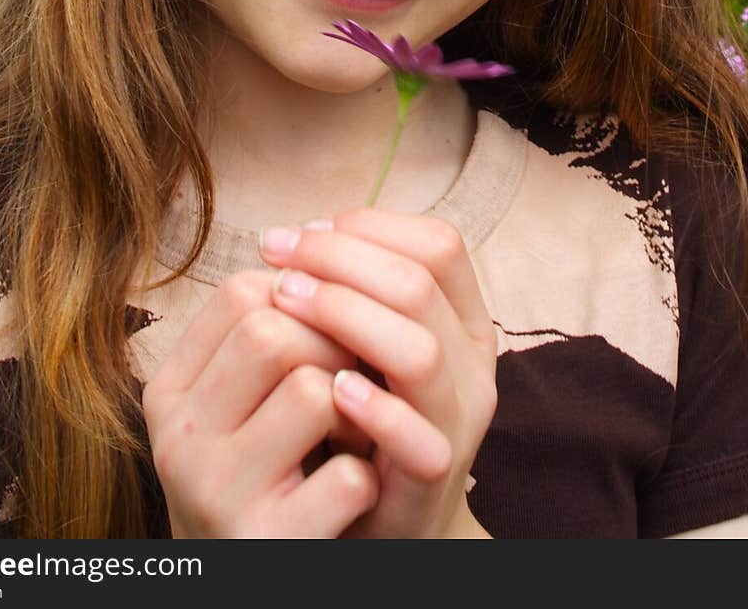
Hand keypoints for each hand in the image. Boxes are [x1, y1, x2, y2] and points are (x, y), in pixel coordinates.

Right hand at [141, 269, 378, 537]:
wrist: (245, 584)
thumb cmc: (260, 476)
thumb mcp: (236, 406)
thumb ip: (260, 339)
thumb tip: (323, 247)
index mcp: (169, 391)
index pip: (240, 292)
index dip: (304, 295)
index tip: (327, 328)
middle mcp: (179, 438)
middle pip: (273, 331)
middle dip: (334, 343)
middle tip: (356, 375)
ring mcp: (216, 494)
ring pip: (313, 391)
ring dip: (357, 407)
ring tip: (357, 433)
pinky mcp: (267, 546)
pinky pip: (347, 478)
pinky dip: (370, 477)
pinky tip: (360, 491)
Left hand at [259, 210, 496, 538]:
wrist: (384, 522)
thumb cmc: (364, 415)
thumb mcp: (369, 342)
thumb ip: (355, 291)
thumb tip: (300, 233)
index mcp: (464, 319)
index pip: (438, 244)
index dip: (369, 227)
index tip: (303, 231)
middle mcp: (472, 364)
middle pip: (419, 284)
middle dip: (339, 259)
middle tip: (276, 257)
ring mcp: (457, 421)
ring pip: (421, 350)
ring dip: (347, 315)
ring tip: (286, 302)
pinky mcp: (431, 477)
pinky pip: (418, 438)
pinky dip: (376, 409)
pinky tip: (331, 388)